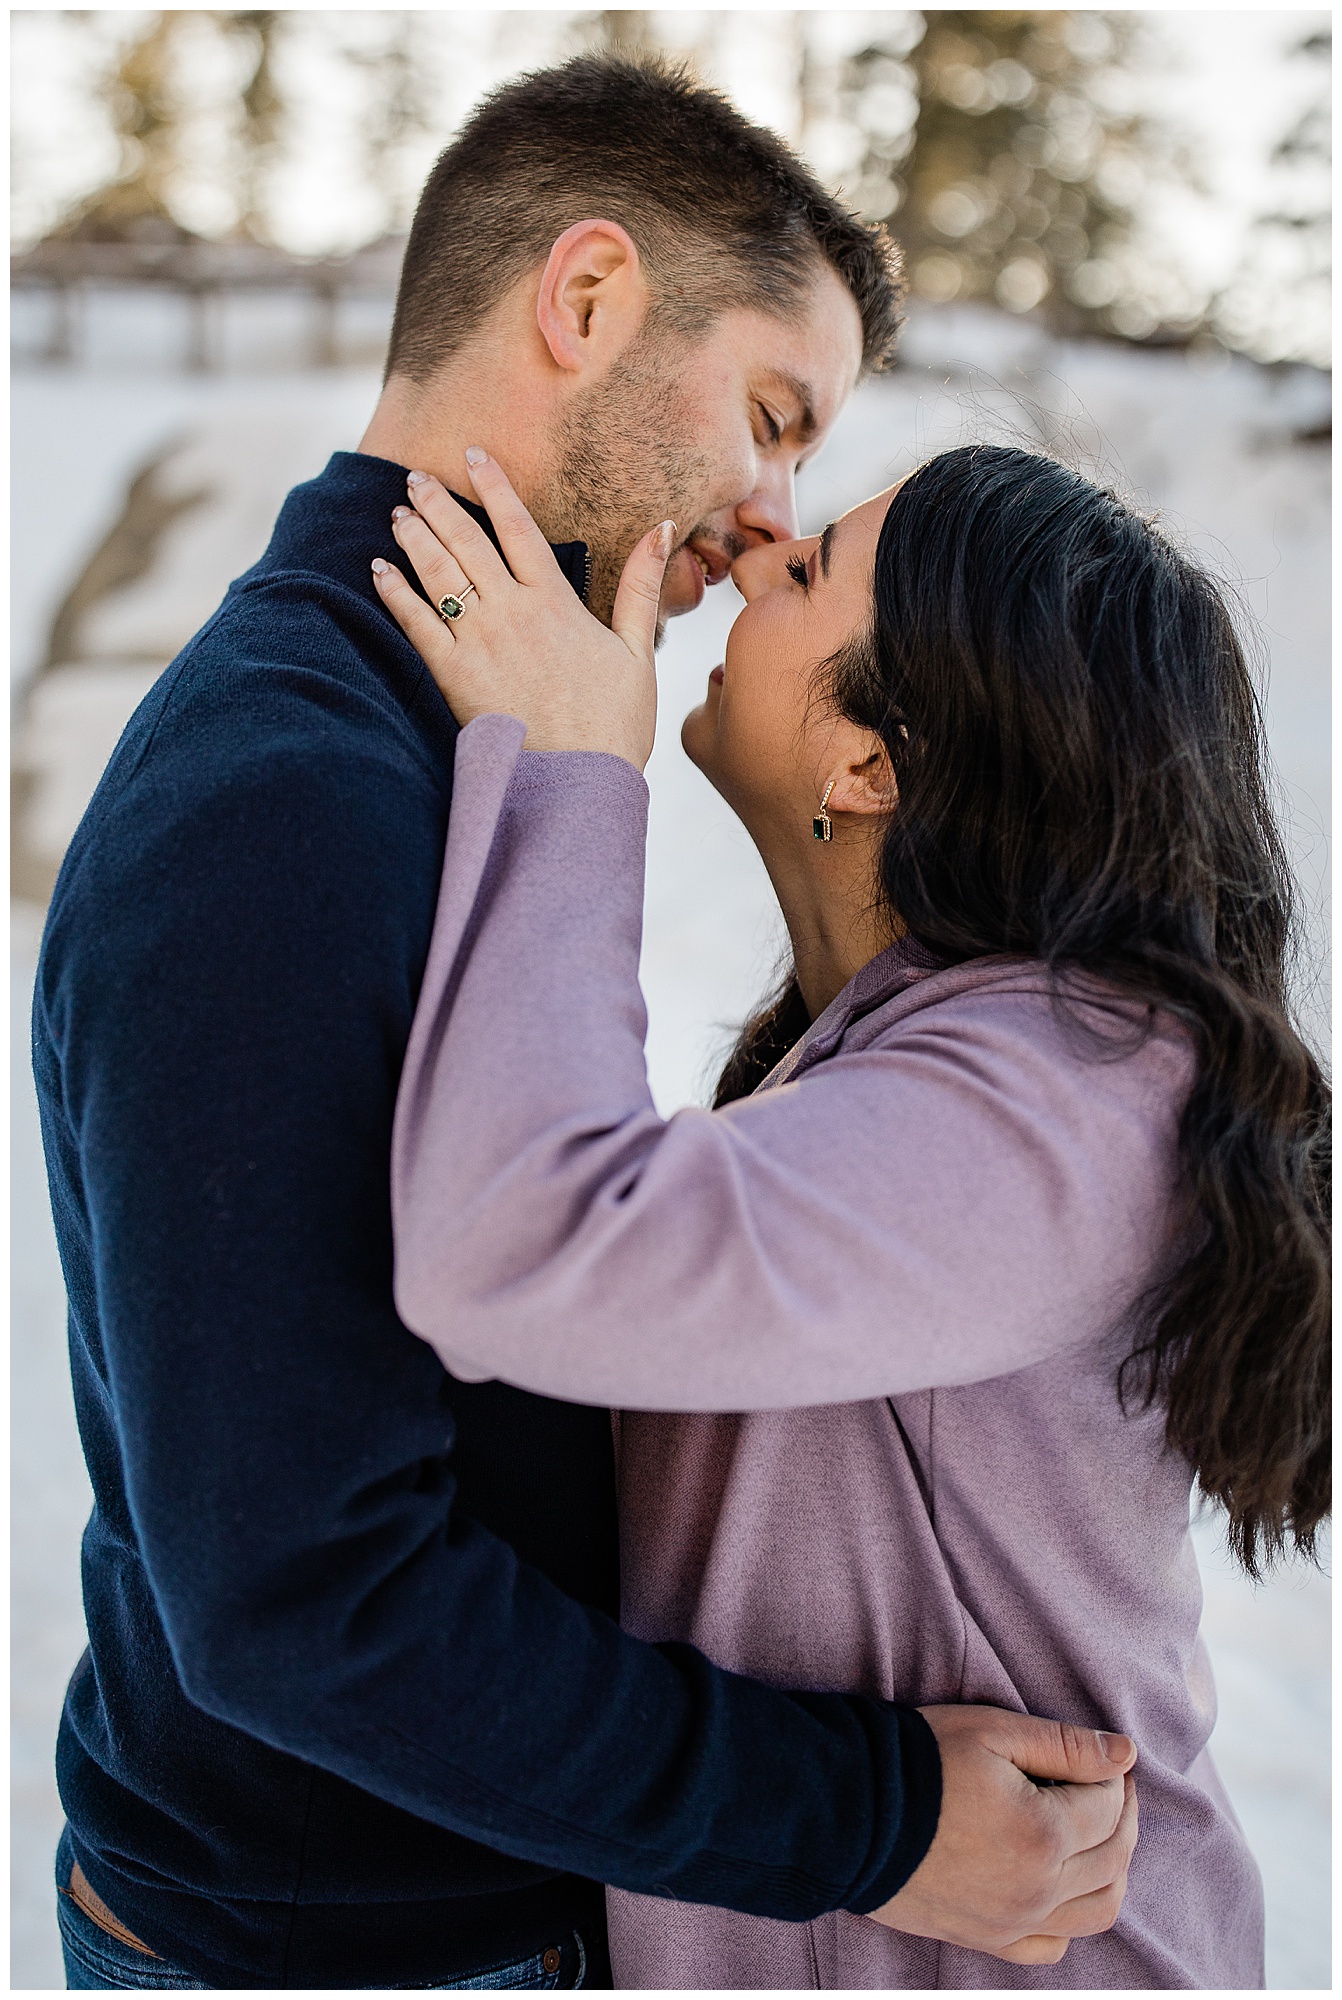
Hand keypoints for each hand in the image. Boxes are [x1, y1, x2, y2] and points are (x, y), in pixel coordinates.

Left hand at [372, 453, 674, 770]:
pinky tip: (378, 570)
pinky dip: (394, 593)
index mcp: (556, 602)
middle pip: (467, 542)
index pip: (518, 527)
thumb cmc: (614, 724)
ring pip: (437, 574)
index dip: (494, 486)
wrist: (579, 781)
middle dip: (438, 504)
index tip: (475, 454)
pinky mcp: (453, 676)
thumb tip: (661, 526)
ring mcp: (479, 642)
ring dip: (413, 538)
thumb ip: (640, 585)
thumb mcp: (638, 650)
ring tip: (397, 513)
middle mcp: (512, 612)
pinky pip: (415, 624)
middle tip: (415, 478)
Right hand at [870, 1705, 1138, 1964]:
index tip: (1104, 1759)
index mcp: (1043, 1833)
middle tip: (1107, 1786)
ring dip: (1112, 1870)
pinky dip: (1073, 1917)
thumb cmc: (919, 1762)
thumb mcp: (992, 1732)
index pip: (1109, 1808)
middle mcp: (1038, 1889)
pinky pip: (1054, 1945)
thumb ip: (1065, 1744)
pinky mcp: (988, 1938)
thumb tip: (1126, 1754)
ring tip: (1095, 1833)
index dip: (1113, 1776)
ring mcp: (1014, 1922)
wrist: (850, 1812)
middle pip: (1114, 1859)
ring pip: (1099, 1911)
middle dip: (1122, 1818)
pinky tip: (1062, 1885)